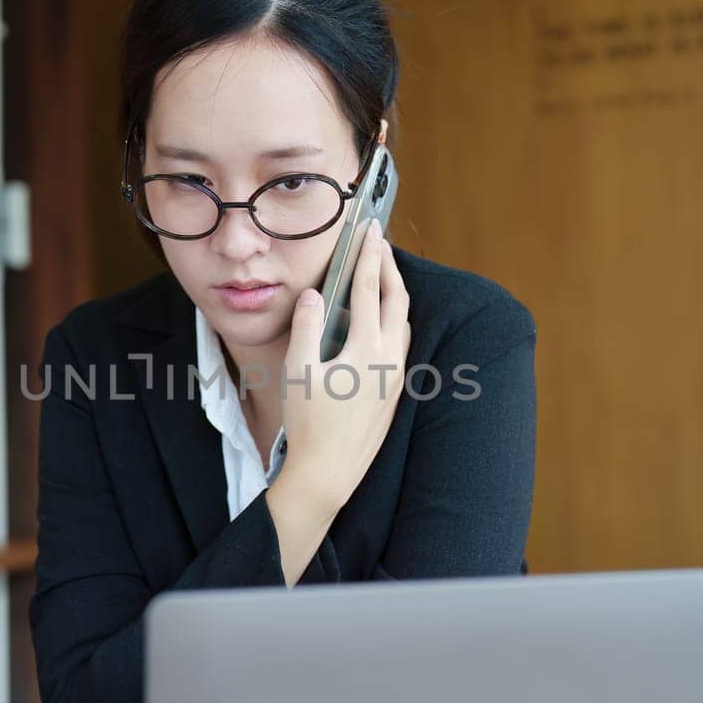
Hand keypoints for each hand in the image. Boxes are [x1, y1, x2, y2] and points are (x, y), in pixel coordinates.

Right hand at [278, 220, 410, 513]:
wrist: (329, 473)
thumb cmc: (310, 425)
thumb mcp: (299, 371)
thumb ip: (307, 327)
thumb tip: (315, 296)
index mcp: (367, 349)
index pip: (369, 289)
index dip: (368, 255)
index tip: (370, 230)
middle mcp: (390, 359)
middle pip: (397, 300)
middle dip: (389, 267)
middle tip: (380, 243)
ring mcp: (396, 377)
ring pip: (403, 323)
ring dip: (394, 294)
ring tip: (383, 276)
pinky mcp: (394, 393)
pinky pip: (401, 344)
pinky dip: (393, 321)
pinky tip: (381, 324)